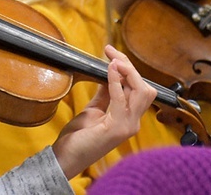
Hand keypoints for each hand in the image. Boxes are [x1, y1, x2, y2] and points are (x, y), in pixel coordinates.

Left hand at [51, 45, 155, 179]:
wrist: (66, 158)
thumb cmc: (78, 137)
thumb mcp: (94, 109)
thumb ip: (105, 94)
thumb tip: (110, 74)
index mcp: (128, 117)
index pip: (138, 87)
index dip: (127, 67)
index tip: (111, 52)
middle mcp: (133, 122)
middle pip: (144, 87)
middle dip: (129, 66)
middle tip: (111, 52)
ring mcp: (128, 126)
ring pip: (141, 92)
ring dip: (127, 72)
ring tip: (113, 60)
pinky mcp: (118, 129)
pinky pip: (122, 100)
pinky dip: (116, 82)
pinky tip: (109, 71)